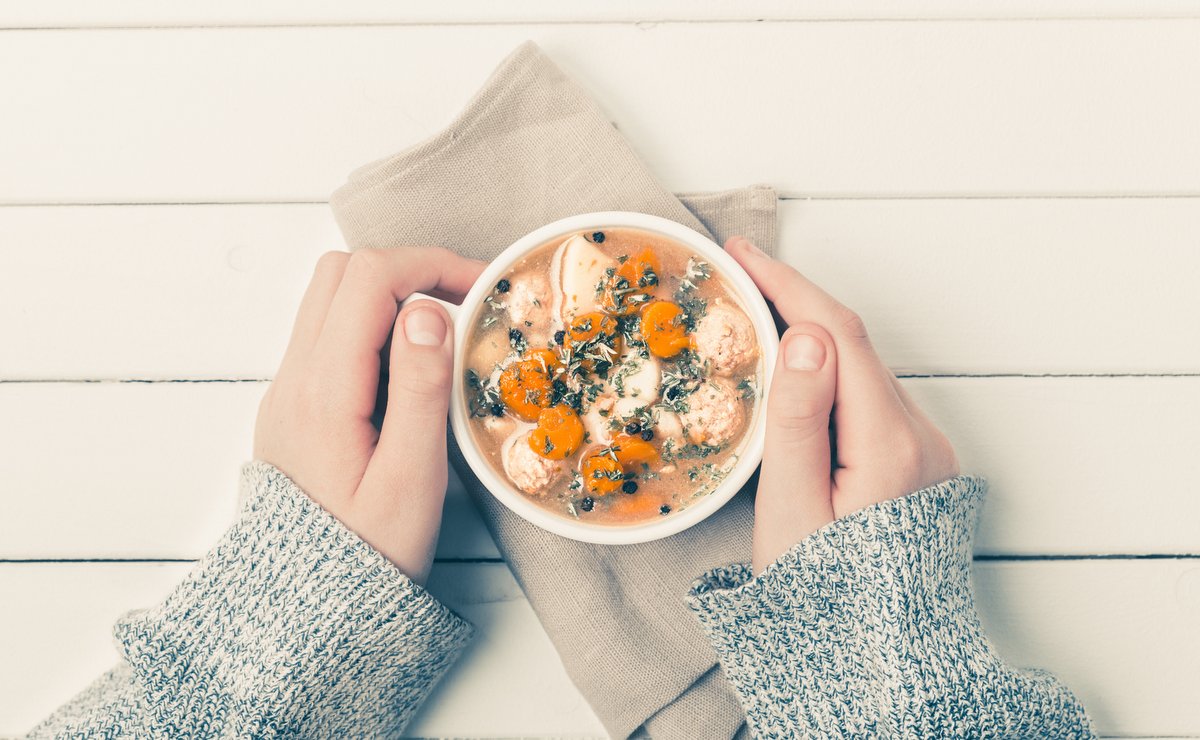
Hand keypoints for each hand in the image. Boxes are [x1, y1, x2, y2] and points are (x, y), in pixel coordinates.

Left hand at [254, 247, 484, 583]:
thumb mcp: (410, 480)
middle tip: (466, 302)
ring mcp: (287, 390)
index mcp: (323, 392)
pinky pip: (328, 334)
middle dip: (410, 269)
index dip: (430, 265)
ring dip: (390, 295)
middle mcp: (293, 379)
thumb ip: (418, 389)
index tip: (482, 289)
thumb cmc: (368, 554)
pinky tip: (410, 368)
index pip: (369, 279)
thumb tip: (427, 310)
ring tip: (443, 334)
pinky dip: (373, 326)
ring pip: (329, 297)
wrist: (303, 611)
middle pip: (341, 272)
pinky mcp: (293, 405)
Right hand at [725, 237, 959, 572]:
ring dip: (811, 337)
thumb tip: (806, 334)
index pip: (838, 335)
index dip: (789, 285)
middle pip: (853, 346)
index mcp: (891, 444)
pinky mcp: (918, 463)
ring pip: (861, 370)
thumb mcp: (792, 511)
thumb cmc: (824, 600)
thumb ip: (800, 420)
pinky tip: (794, 374)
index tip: (742, 255)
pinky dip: (829, 374)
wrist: (881, 663)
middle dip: (796, 301)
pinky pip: (868, 398)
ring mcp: (927, 450)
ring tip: (755, 317)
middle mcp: (921, 437)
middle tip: (738, 277)